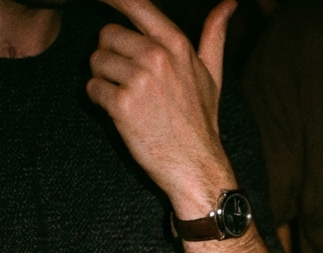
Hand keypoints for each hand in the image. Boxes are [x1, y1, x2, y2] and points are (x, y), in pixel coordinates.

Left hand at [86, 0, 236, 216]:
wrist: (196, 166)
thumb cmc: (201, 123)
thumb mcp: (212, 75)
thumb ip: (214, 35)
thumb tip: (229, 4)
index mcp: (176, 44)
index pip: (136, 4)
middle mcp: (157, 57)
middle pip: (107, 35)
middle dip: (110, 56)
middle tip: (126, 80)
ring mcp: (139, 81)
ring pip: (96, 61)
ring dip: (103, 79)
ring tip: (125, 99)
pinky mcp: (122, 105)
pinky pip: (92, 88)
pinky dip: (98, 101)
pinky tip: (118, 114)